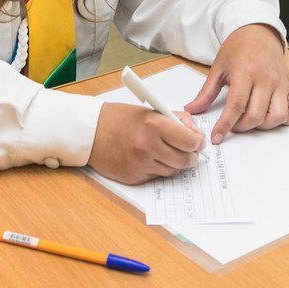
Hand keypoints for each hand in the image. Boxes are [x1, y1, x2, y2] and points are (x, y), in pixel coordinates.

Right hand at [88, 102, 205, 184]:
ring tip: (167, 152)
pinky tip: (150, 158)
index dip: (197, 142)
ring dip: (174, 163)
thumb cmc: (119, 118)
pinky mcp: (134, 177)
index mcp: (154, 125)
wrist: (90, 131)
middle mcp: (148, 146)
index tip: (197, 141)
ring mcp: (141, 164)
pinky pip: (157, 176)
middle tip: (189, 150)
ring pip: (173, 171)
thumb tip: (196, 134)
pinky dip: (158, 169)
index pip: (190, 141)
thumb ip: (176, 120)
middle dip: (190, 155)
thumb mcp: (150, 111)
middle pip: (185, 160)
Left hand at [185, 24, 288, 144]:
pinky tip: (273, 114)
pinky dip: (288, 118)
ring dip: (264, 125)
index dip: (226, 125)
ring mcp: (281, 84)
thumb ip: (206, 92)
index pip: (236, 105)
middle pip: (256, 115)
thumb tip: (191, 110)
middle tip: (233, 123)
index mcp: (245, 73)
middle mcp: (266, 79)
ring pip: (277, 116)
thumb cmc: (237, 49)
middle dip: (242, 127)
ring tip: (252, 118)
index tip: (217, 137)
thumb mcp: (218, 67)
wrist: (258, 32)